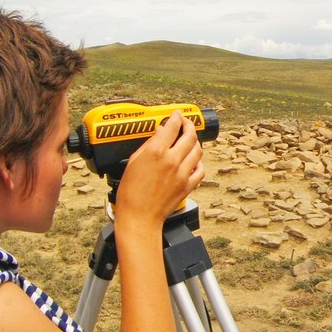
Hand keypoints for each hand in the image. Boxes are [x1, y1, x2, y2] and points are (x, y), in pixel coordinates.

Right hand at [116, 111, 205, 227]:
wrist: (139, 217)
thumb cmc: (131, 193)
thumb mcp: (133, 162)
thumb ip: (149, 145)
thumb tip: (159, 133)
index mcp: (156, 152)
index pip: (172, 126)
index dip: (176, 117)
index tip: (176, 115)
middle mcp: (172, 161)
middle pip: (190, 136)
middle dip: (189, 125)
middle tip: (186, 123)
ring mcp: (182, 173)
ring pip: (198, 150)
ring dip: (195, 142)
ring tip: (190, 140)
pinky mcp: (187, 186)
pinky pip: (200, 169)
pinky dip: (198, 162)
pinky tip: (193, 160)